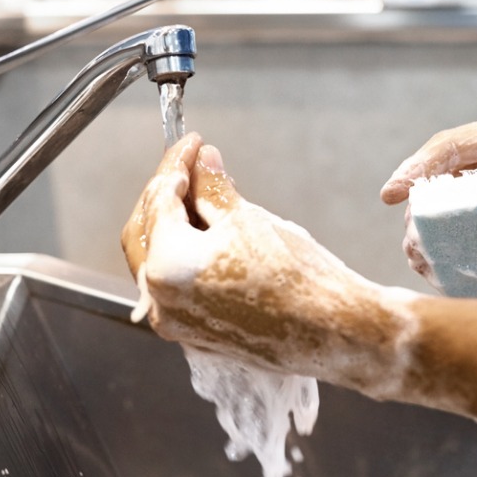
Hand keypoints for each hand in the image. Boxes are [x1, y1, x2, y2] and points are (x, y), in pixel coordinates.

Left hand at [122, 134, 416, 396]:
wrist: (331, 330)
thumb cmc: (295, 278)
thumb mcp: (247, 218)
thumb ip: (213, 187)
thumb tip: (202, 161)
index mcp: (166, 267)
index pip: (159, 199)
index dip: (176, 163)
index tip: (193, 144)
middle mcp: (159, 300)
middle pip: (145, 230)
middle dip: (167, 193)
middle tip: (193, 165)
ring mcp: (174, 321)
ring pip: (157, 258)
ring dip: (175, 223)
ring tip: (207, 194)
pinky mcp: (192, 332)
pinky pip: (175, 283)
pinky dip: (184, 253)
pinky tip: (210, 232)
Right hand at [381, 107, 476, 270]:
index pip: (449, 148)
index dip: (416, 170)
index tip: (390, 195)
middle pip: (446, 180)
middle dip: (423, 212)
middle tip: (412, 245)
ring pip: (459, 204)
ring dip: (442, 232)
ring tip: (426, 263)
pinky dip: (469, 245)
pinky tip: (460, 271)